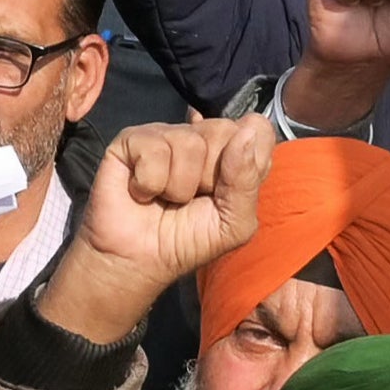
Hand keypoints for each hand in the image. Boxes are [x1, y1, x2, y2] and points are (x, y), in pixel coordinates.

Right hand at [40, 111, 275, 342]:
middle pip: (225, 130)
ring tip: (166, 198)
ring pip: (190, 143)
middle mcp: (201, 136)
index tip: (227, 189)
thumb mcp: (234, 224)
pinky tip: (143, 192)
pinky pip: (155, 151)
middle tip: (193, 197)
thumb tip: (246, 133)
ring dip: (179, 187)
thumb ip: (247, 181)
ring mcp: (165, 133)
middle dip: (211, 177)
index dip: (247, 159)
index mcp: (233, 152)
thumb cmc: (188, 240)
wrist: (138, 260)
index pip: (258, 129)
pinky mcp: (132, 140)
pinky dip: (150, 184)